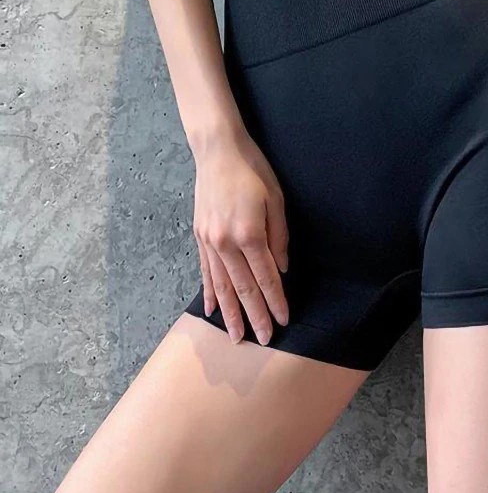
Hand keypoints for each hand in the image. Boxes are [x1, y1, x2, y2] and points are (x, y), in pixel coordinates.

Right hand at [191, 125, 289, 344]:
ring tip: (235, 337)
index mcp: (249, 234)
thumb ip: (279, 237)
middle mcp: (226, 243)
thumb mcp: (277, 200)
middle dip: (254, 316)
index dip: (276, 301)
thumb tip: (281, 268)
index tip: (283, 320)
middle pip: (243, 288)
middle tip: (263, 340)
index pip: (266, 277)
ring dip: (229, 313)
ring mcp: (209, 241)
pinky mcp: (199, 237)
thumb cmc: (253, 171)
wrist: (218, 151)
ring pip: (221, 286)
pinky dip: (209, 293)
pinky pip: (205, 272)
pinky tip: (212, 310)